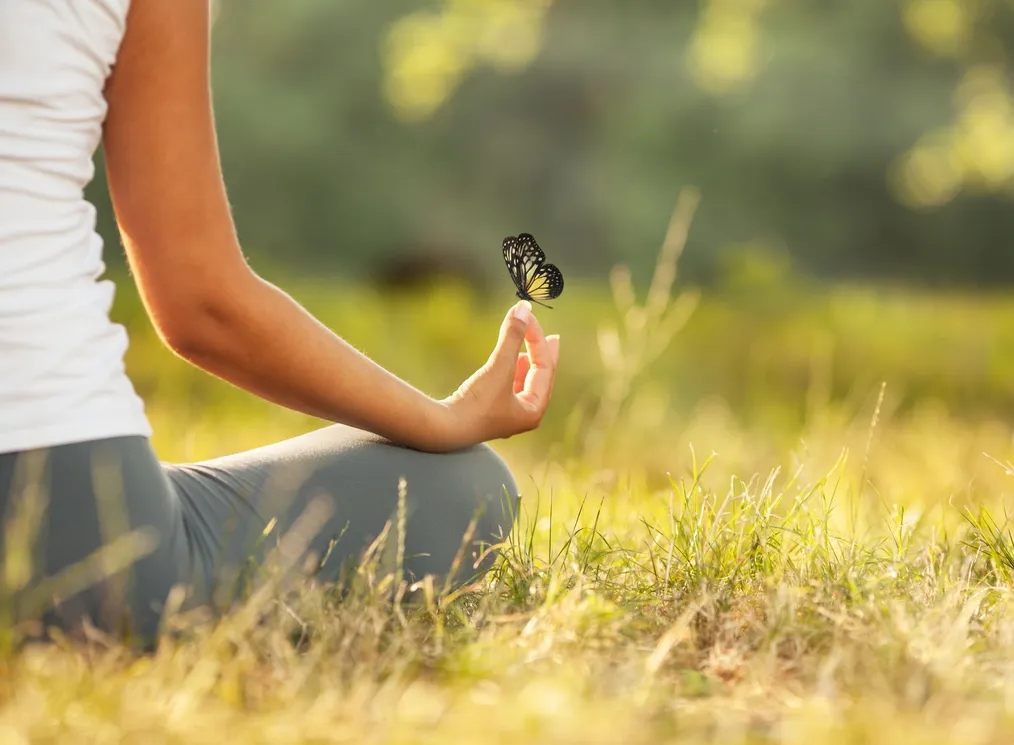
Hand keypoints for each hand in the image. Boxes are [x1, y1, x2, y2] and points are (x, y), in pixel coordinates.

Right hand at [438, 301, 560, 448]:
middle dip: (543, 355)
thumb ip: (512, 336)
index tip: (528, 316)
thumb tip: (523, 308)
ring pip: (525, 383)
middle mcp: (523, 416)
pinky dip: (512, 371)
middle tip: (552, 338)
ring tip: (531, 350)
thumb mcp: (498, 366)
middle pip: (540, 378)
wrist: (444, 428)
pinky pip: (510, 387)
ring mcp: (506, 415)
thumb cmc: (476, 403)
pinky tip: (511, 363)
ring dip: (527, 363)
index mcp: (533, 411)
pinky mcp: (489, 411)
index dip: (538, 340)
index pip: (544, 368)